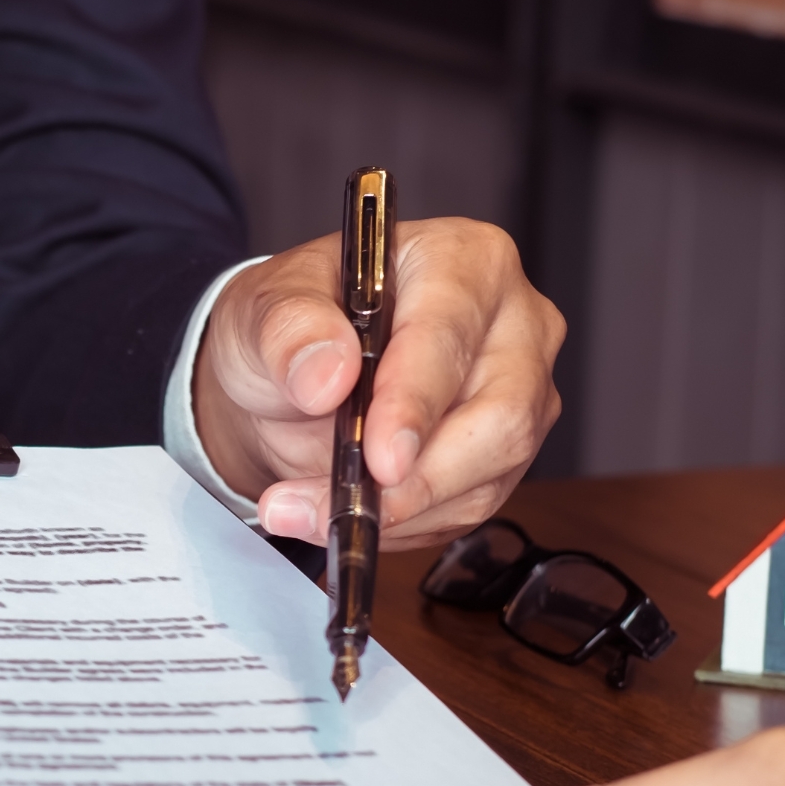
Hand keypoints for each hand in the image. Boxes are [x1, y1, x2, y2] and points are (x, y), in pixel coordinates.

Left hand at [193, 218, 564, 548]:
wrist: (295, 382)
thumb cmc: (296, 327)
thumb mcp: (263, 311)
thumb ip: (287, 331)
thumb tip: (326, 375)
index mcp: (465, 261)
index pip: (451, 336)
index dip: (415, 403)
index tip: (379, 458)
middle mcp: (513, 324)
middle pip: (500, 417)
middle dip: (420, 478)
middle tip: (347, 505)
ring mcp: (521, 393)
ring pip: (492, 474)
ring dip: (404, 510)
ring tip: (320, 511)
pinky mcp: (508, 454)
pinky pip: (473, 507)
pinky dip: (410, 523)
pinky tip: (360, 510)